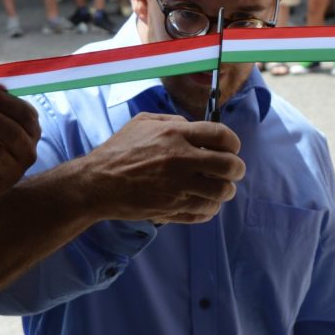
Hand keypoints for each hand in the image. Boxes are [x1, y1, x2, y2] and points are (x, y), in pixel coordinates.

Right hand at [81, 113, 244, 224]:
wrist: (97, 183)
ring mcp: (177, 188)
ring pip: (221, 193)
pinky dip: (209, 208)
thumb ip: (173, 121)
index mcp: (175, 135)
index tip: (232, 148)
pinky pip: (204, 212)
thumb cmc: (119, 150)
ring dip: (225, 191)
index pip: (222, 136)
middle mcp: (180, 161)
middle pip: (229, 166)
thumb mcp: (144, 122)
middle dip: (237, 169)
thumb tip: (196, 127)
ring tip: (219, 189)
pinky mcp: (171, 210)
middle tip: (234, 171)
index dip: (233, 143)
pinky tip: (204, 203)